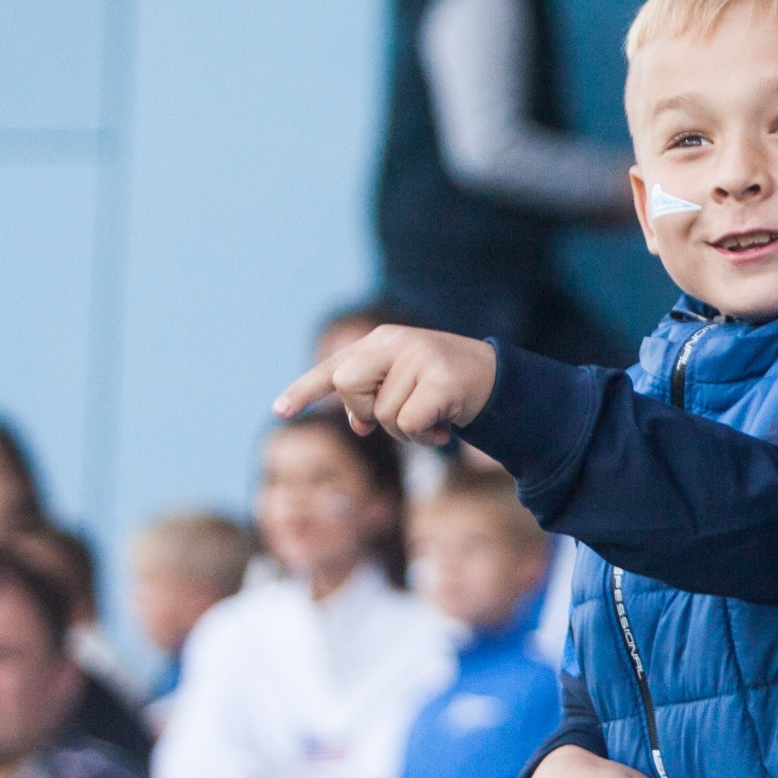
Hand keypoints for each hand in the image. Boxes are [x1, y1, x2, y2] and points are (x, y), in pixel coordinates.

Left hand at [273, 326, 496, 445]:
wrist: (499, 382)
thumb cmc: (444, 388)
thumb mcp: (404, 386)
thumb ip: (373, 398)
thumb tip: (355, 425)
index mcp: (381, 340)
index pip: (333, 367)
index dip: (303, 391)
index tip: (279, 411)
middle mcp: (396, 341)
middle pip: (348, 387)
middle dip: (366, 412)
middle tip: (395, 416)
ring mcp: (420, 357)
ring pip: (382, 415)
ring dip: (405, 432)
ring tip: (430, 420)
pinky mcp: (441, 378)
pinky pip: (408, 424)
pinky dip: (423, 438)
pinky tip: (442, 429)